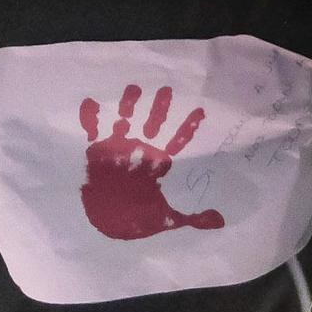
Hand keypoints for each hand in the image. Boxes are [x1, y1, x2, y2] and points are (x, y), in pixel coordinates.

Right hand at [78, 85, 224, 240]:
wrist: (107, 219)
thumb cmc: (137, 215)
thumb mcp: (166, 218)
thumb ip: (193, 218)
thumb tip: (221, 222)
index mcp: (159, 160)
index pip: (178, 139)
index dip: (188, 125)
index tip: (200, 109)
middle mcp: (142, 147)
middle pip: (155, 122)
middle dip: (160, 108)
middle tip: (166, 90)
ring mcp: (119, 144)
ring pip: (128, 118)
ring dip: (130, 104)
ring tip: (132, 89)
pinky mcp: (97, 146)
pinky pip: (95, 127)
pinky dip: (93, 115)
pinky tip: (91, 101)